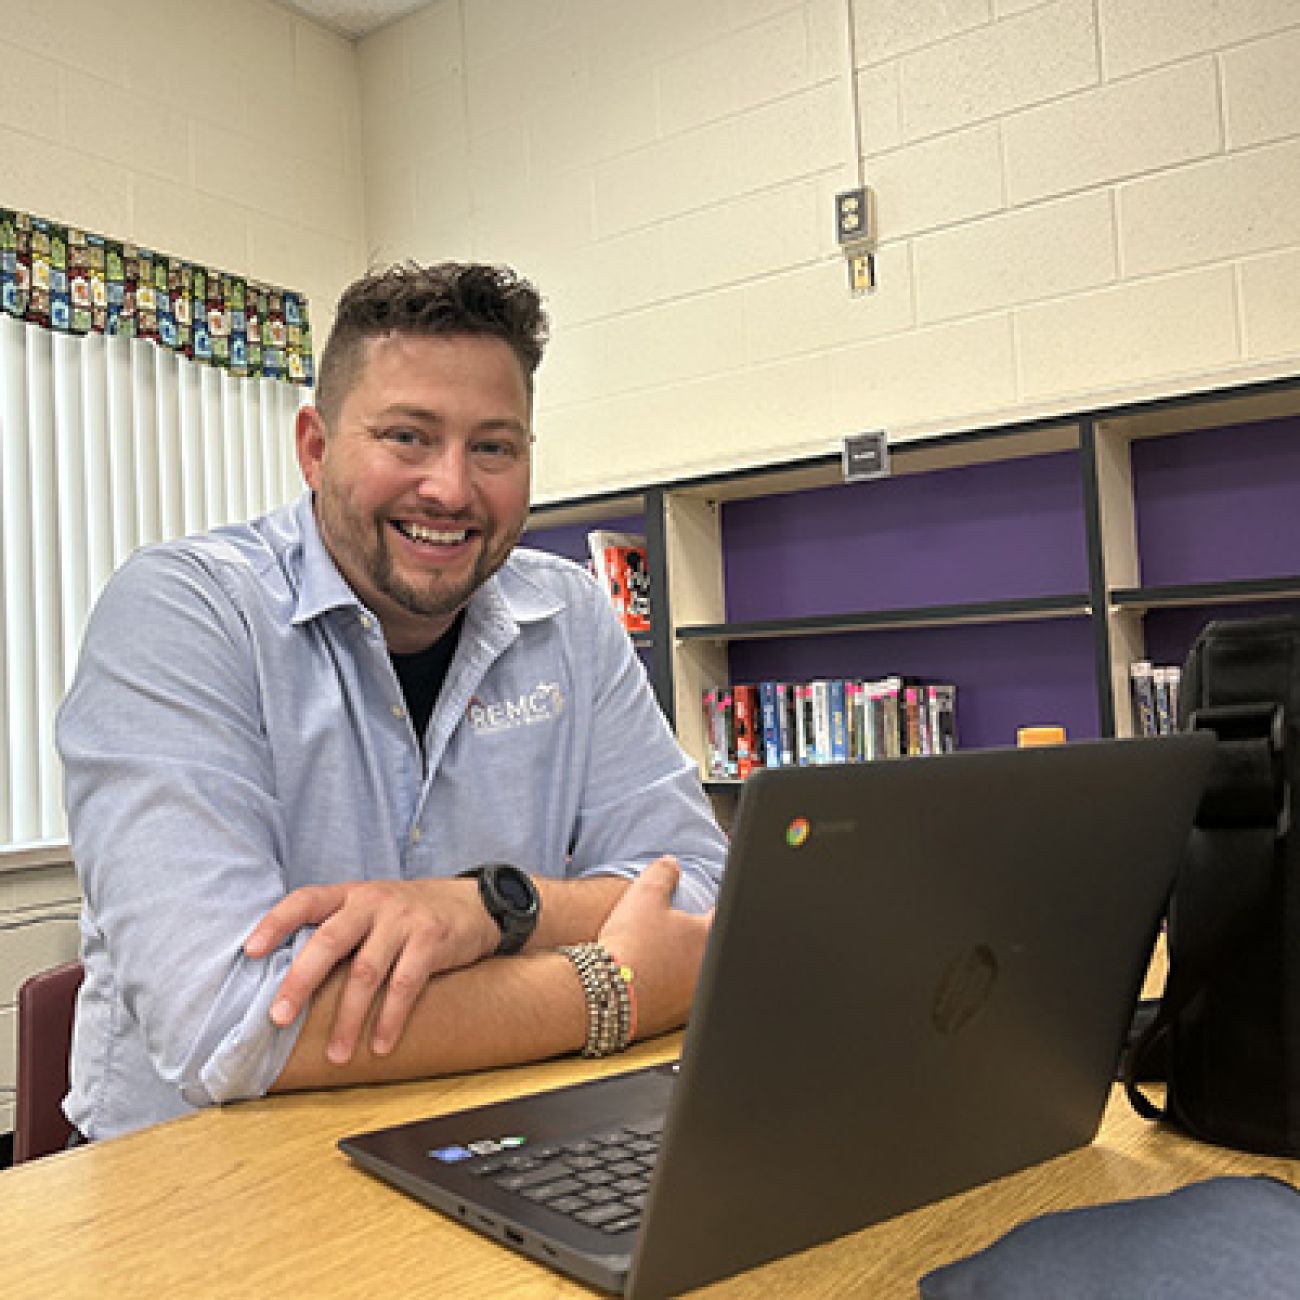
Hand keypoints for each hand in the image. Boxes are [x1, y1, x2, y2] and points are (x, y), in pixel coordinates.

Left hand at [243, 877, 499, 1061]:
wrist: (475, 903)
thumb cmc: (410, 914)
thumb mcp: (373, 909)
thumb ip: (339, 930)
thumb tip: (288, 978)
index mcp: (351, 894)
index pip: (305, 900)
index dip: (275, 923)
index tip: (250, 952)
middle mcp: (373, 902)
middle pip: (329, 941)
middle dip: (300, 982)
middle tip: (279, 1019)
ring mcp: (403, 920)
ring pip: (365, 972)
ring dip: (348, 1018)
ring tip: (337, 1054)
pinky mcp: (431, 940)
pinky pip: (405, 985)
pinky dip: (390, 1019)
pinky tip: (380, 1044)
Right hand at [596, 856, 713, 1040]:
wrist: (607, 993)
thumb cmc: (630, 943)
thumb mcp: (644, 895)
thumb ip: (664, 873)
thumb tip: (671, 863)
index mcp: (708, 937)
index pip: (723, 916)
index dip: (715, 907)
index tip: (707, 905)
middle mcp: (709, 969)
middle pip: (714, 947)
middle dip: (702, 937)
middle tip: (683, 930)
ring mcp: (696, 996)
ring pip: (701, 975)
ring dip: (689, 964)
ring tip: (666, 955)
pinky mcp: (679, 1017)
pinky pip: (684, 997)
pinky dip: (674, 987)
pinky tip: (655, 980)